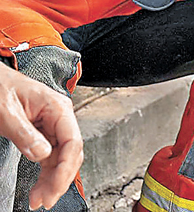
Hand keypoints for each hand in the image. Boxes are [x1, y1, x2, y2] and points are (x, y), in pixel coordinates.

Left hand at [0, 63, 82, 210]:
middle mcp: (60, 117)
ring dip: (53, 180)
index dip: (65, 168)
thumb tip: (42, 155)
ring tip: (38, 199)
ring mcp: (53, 125)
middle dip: (60, 179)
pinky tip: (40, 187)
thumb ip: (24, 133)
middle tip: (44, 201)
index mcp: (57, 107)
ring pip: (62, 158)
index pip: (72, 141)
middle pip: (70, 153)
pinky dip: (47, 174)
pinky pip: (51, 157)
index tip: (52, 188)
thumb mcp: (6, 111)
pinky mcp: (43, 133)